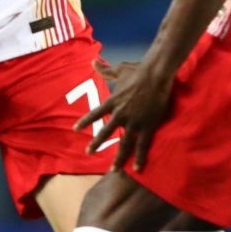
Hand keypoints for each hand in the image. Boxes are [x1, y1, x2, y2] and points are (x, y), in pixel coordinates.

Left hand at [73, 56, 175, 171]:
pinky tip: (137, 168)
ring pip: (124, 144)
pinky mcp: (147, 126)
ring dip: (119, 158)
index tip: (75, 130)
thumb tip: (93, 61)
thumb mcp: (120, 69)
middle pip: (106, 132)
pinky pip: (142, 145)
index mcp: (112, 101)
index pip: (94, 114)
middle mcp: (120, 114)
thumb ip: (105, 70)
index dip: (85, 122)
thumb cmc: (138, 70)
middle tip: (88, 152)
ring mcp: (134, 122)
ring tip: (114, 170)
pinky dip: (140, 157)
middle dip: (97, 143)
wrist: (156, 74)